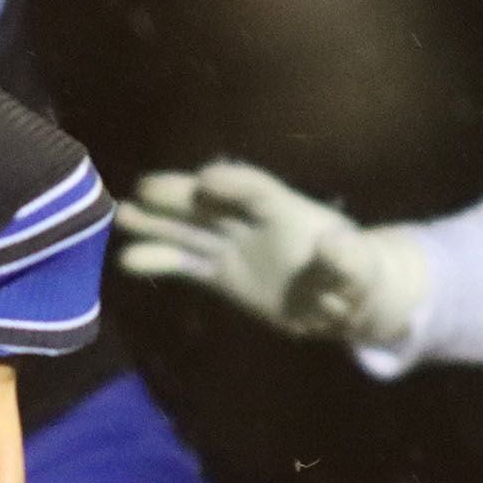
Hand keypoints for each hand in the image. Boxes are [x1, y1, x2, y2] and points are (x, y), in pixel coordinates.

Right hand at [115, 162, 427, 347]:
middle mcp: (252, 222)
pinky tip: (127, 262)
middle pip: (212, 203)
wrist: (341, 302)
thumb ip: (346, 260)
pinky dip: (159, 261)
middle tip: (144, 189)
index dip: (234, 183)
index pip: (257, 190)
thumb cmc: (355, 277)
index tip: (206, 180)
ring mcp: (232, 245)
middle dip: (181, 195)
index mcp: (287, 212)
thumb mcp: (359, 272)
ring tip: (123, 216)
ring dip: (158, 222)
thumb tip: (333, 244)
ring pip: (190, 229)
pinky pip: (186, 264)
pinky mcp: (219, 273)